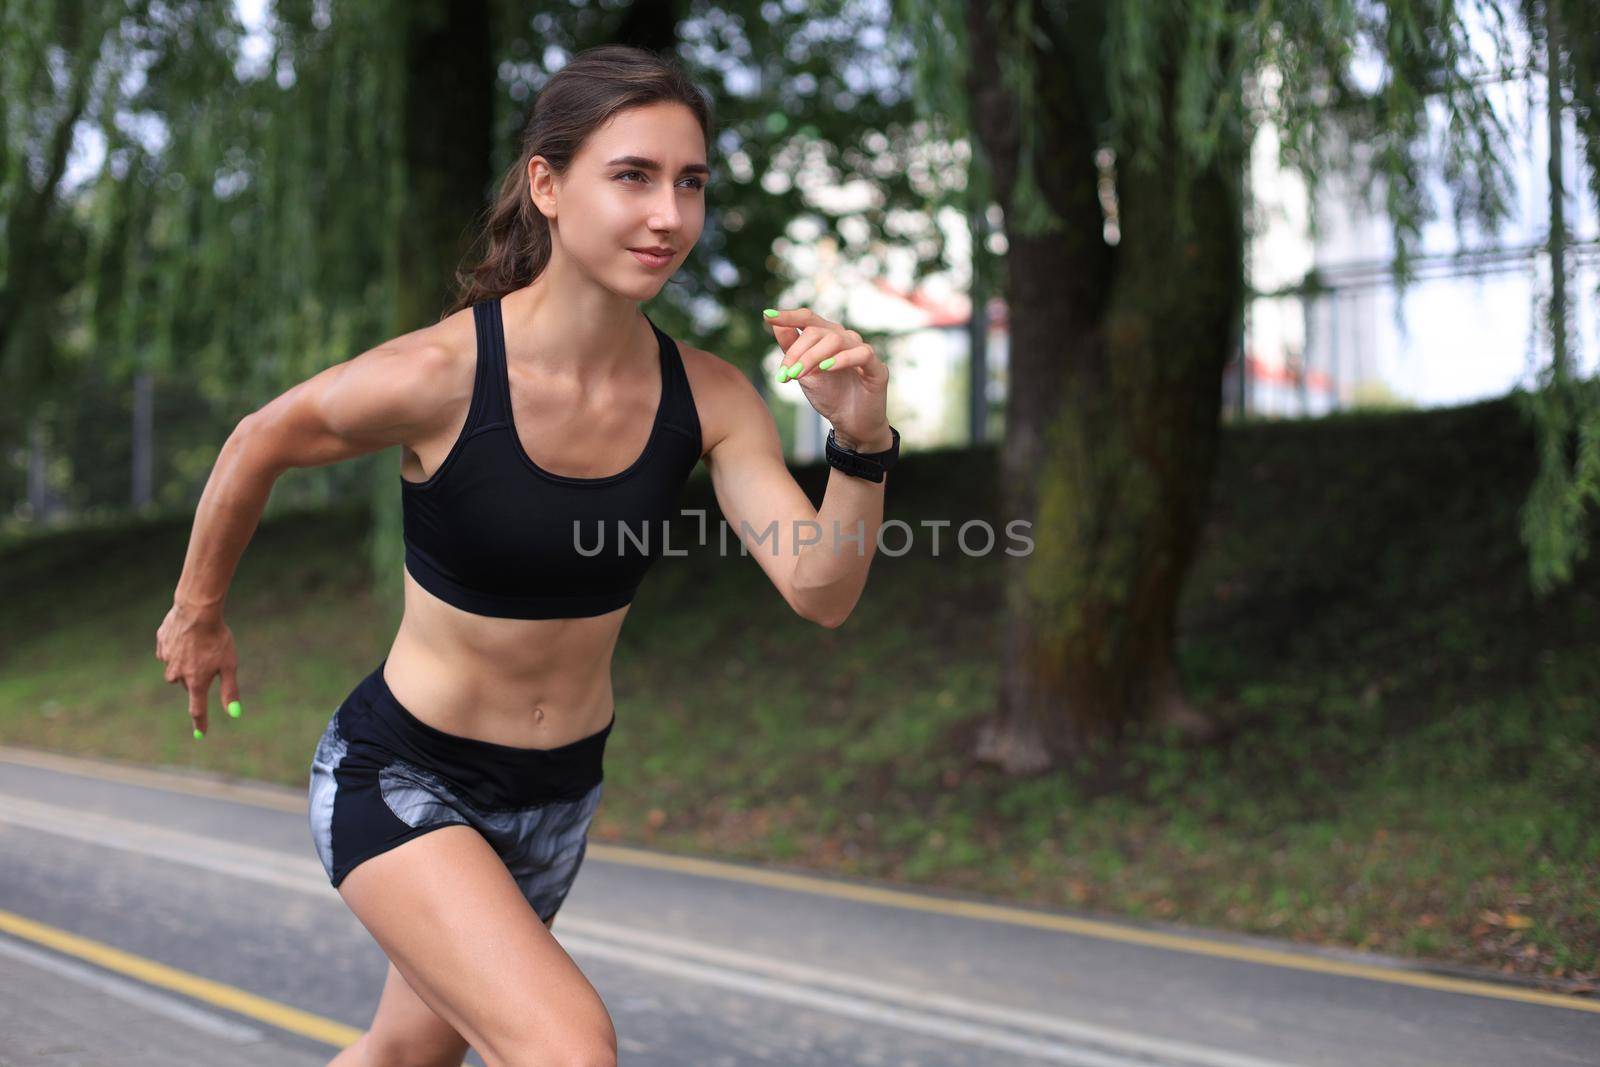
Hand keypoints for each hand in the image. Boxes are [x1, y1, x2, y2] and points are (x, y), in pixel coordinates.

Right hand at [155, 602, 241, 737]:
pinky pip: (169, 651)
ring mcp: (166, 660)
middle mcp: (177, 675)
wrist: (196, 610)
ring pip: (177, 668)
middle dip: (198, 677)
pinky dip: (178, 647)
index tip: (200, 734)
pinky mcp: (160, 644)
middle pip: (188, 684)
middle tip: (210, 659)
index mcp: (196, 682)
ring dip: (187, 662)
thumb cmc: (217, 638)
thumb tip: (234, 714)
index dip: (200, 722)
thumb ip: (230, 690)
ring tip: (199, 644)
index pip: (198, 709)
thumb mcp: (229, 665)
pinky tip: (187, 635)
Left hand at [764, 307, 889, 444]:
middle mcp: (846, 338)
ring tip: (799, 375)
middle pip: (817, 331)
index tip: (768, 315)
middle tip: (785, 374)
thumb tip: (775, 324)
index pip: (808, 318)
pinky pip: (861, 354)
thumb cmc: (829, 395)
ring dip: (812, 356)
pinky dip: (842, 359)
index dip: (789, 316)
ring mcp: (862, 351)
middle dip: (797, 351)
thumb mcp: (804, 373)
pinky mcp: (877, 368)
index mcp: (828, 336)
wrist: (850, 423)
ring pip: (836, 339)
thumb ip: (791, 349)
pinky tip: (826, 368)